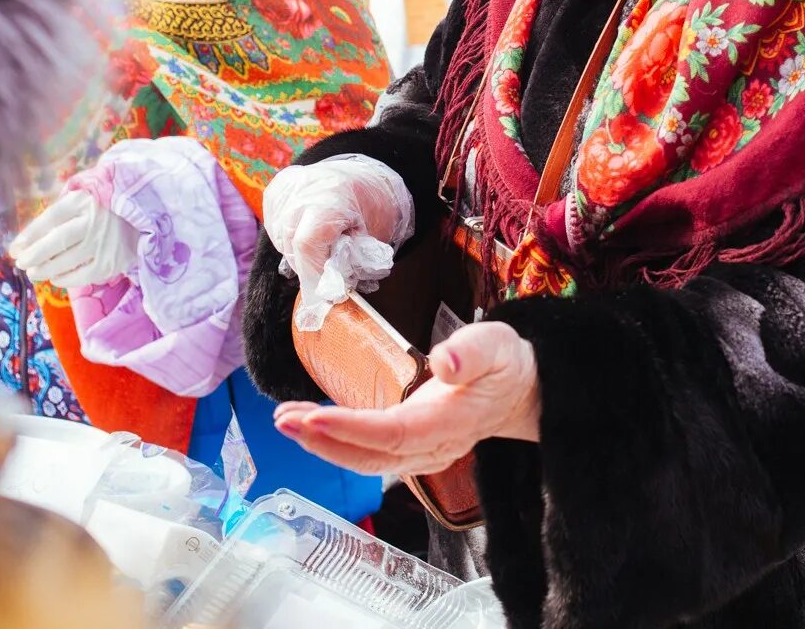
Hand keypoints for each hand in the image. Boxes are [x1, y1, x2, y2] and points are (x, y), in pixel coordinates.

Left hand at [8, 189, 140, 289]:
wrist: (148, 212)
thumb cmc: (107, 206)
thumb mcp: (83, 199)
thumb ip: (58, 215)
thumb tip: (23, 242)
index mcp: (85, 200)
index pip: (51, 218)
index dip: (30, 235)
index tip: (14, 249)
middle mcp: (95, 220)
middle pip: (57, 240)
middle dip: (34, 254)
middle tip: (21, 263)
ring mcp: (105, 241)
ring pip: (68, 260)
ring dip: (46, 269)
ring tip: (33, 273)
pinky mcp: (114, 260)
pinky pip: (84, 275)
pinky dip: (66, 279)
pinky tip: (56, 278)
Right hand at [261, 156, 413, 329]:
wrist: (366, 179)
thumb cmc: (373, 210)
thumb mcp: (371, 237)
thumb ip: (349, 260)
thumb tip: (330, 286)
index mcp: (333, 196)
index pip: (307, 243)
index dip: (314, 271)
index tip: (327, 287)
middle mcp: (305, 186)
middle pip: (289, 242)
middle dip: (307, 265)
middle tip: (326, 270)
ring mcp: (288, 185)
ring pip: (278, 236)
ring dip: (295, 251)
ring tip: (320, 247)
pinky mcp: (277, 189)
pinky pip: (273, 223)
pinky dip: (286, 236)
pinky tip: (305, 233)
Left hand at [273, 321, 539, 476]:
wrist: (520, 393)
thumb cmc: (504, 364)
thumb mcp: (496, 345)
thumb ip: (471, 353)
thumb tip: (444, 363)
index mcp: (451, 421)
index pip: (395, 434)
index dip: (353, 430)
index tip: (315, 417)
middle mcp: (432, 446)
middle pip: (372, 455)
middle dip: (324, 442)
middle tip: (284, 421)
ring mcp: (420, 452)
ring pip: (366, 459)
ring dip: (323, 443)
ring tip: (285, 421)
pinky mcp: (410, 447)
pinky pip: (368, 451)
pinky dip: (335, 440)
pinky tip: (308, 422)